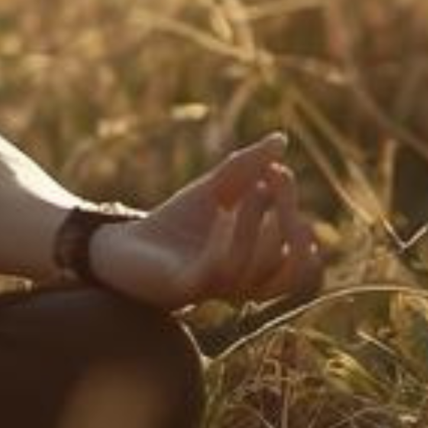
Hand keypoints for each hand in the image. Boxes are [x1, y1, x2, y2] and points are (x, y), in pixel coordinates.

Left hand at [88, 135, 324, 311]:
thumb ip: (247, 167)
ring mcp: (219, 288)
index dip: (297, 211)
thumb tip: (281, 139)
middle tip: (274, 177)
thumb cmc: (177, 223)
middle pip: (294, 268)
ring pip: (256, 270)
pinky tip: (221, 211)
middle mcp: (248, 283)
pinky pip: (217, 272)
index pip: (302, 251)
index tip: (277, 168)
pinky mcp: (186, 288)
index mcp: (262, 264)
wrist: (124, 246)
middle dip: (290, 218)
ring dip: (259, 223)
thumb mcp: (216, 190)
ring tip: (255, 188)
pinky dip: (226, 240)